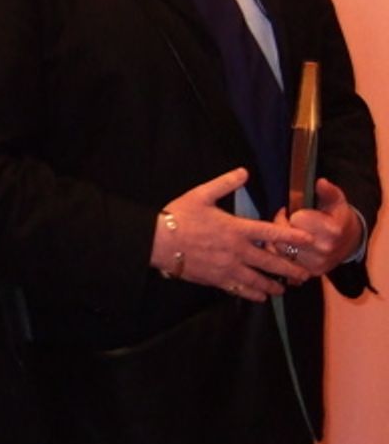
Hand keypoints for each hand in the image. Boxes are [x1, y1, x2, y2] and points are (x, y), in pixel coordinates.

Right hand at [153, 168, 311, 300]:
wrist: (159, 241)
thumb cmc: (179, 216)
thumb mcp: (201, 194)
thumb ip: (225, 183)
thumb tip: (244, 172)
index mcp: (236, 228)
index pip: (271, 233)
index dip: (293, 236)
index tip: (310, 240)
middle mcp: (237, 251)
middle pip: (271, 263)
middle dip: (291, 270)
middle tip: (305, 275)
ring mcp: (228, 268)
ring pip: (258, 280)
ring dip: (274, 286)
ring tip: (284, 289)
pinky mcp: (216, 279)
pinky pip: (240, 290)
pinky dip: (252, 294)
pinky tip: (259, 296)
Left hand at [270, 178, 362, 275]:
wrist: (349, 242)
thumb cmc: (338, 218)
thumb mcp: (335, 201)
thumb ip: (327, 191)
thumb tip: (321, 182)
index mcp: (330, 230)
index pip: (294, 220)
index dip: (286, 215)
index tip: (288, 212)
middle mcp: (324, 248)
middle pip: (285, 237)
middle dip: (280, 228)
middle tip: (286, 223)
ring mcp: (318, 263)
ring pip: (282, 251)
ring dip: (279, 242)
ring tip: (287, 234)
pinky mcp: (312, 272)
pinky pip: (286, 263)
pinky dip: (282, 255)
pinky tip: (288, 248)